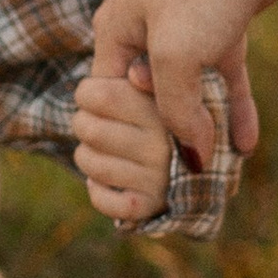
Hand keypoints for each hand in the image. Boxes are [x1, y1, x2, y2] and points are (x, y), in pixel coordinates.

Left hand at [74, 70, 174, 228]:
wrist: (194, 166)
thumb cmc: (162, 116)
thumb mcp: (158, 85)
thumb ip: (143, 72)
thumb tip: (135, 76)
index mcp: (164, 107)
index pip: (100, 95)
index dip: (86, 93)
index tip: (95, 96)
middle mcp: (165, 143)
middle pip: (88, 128)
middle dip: (83, 124)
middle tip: (93, 124)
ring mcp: (159, 177)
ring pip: (91, 164)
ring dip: (86, 157)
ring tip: (98, 151)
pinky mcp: (150, 205)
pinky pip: (103, 201)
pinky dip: (96, 190)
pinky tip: (102, 181)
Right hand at [90, 0, 266, 167]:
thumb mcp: (175, 56)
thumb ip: (176, 111)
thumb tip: (192, 159)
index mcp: (115, 33)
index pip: (106, 97)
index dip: (124, 130)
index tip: (146, 162)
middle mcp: (144, 31)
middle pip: (149, 98)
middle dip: (166, 136)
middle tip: (184, 172)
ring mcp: (186, 29)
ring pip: (191, 92)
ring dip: (205, 128)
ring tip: (219, 169)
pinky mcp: (223, 27)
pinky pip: (224, 79)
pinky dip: (234, 110)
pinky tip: (246, 145)